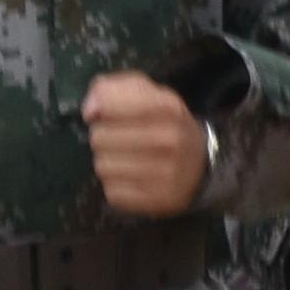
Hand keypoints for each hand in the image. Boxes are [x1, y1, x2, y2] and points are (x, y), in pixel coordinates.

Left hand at [83, 71, 215, 217]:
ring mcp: (165, 173)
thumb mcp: (148, 94)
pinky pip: (112, 192)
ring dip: (108, 161)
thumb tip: (89, 110)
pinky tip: (132, 177)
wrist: (200, 163)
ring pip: (103, 166)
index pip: (110, 104)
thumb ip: (113, 89)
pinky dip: (116, 184)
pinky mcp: (157, 200)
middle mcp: (169, 139)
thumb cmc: (165, 123)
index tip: (100, 113)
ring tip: (125, 157)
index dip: (99, 108)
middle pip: (99, 138)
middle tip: (118, 138)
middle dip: (103, 136)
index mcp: (167, 106)